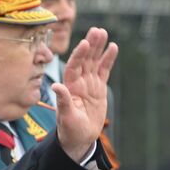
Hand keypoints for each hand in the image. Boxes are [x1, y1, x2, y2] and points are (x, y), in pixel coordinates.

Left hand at [54, 26, 117, 163]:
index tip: (84, 43)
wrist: (79, 139)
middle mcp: (78, 83)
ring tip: (103, 33)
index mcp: (69, 88)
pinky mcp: (99, 88)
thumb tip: (56, 86)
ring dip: (98, 48)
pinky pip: (104, 71)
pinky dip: (108, 59)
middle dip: (90, 46)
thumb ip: (63, 101)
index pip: (74, 67)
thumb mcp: (66, 117)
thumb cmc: (70, 130)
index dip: (78, 55)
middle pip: (85, 60)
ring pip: (94, 62)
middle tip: (96, 30)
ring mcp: (89, 84)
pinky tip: (113, 47)